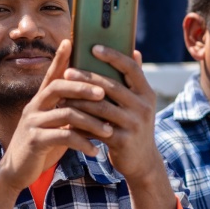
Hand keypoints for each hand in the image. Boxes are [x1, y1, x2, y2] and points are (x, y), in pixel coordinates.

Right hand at [0, 39, 120, 190]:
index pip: (52, 74)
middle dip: (83, 87)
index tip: (71, 41)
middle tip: (104, 93)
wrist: (16, 171)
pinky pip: (62, 137)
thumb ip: (70, 111)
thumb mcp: (55, 125)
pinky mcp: (34, 141)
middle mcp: (34, 107)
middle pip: (58, 86)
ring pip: (65, 113)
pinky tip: (95, 150)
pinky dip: (82, 143)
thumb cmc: (42, 145)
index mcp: (41, 100)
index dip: (60, 57)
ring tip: (109, 130)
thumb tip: (97, 100)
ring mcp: (32, 123)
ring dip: (90, 121)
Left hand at [61, 46, 177, 208]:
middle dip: (87, 77)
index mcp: (146, 93)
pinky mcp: (122, 140)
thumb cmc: (134, 126)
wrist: (142, 161)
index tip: (93, 47)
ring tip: (62, 94)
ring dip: (79, 100)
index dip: (113, 56)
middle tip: (68, 71)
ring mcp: (134, 124)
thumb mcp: (140, 103)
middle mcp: (143, 106)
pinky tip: (67, 117)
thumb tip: (134, 50)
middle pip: (112, 86)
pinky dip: (81, 122)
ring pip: (101, 107)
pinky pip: (97, 127)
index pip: (131, 68)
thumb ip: (134, 80)